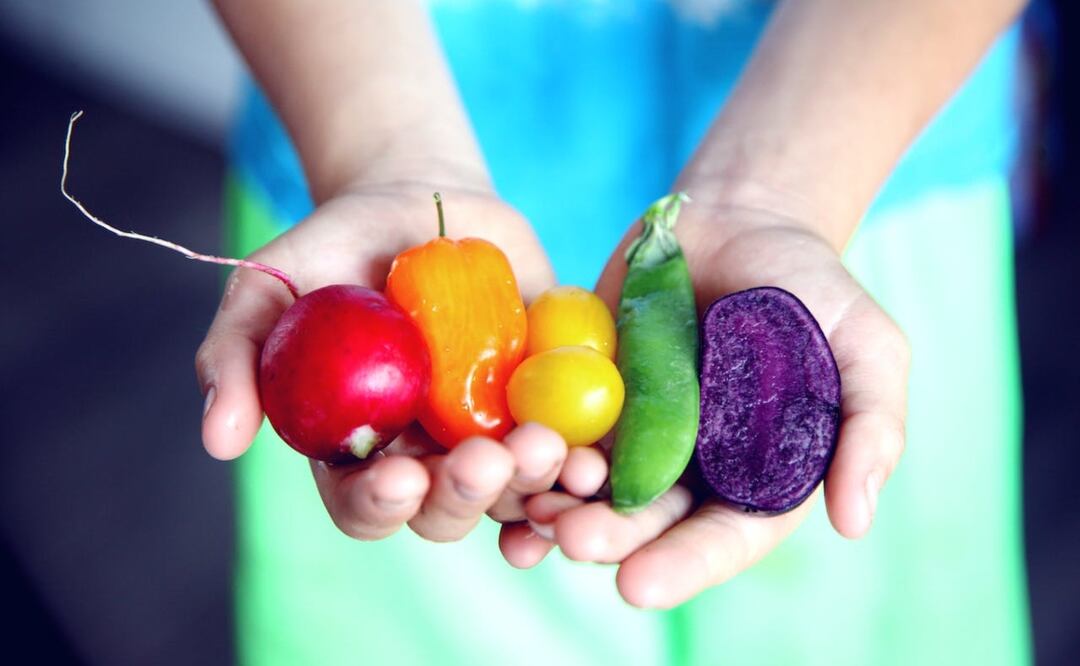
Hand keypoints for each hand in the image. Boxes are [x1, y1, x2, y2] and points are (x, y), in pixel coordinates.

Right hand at [195, 183, 567, 541]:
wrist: (424, 201)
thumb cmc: (337, 246)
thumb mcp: (271, 285)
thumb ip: (237, 354)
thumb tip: (219, 442)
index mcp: (358, 447)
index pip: (364, 504)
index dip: (380, 505)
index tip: (401, 475)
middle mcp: (427, 455)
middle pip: (447, 510)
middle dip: (467, 495)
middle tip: (487, 459)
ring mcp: (491, 432)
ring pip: (515, 491)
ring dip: (535, 484)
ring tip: (549, 448)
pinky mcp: (546, 403)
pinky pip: (571, 450)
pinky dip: (583, 466)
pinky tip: (596, 463)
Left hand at [502, 200, 910, 607]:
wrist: (739, 220)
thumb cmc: (812, 287)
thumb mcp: (866, 345)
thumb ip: (870, 425)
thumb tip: (854, 521)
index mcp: (755, 476)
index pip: (723, 537)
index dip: (684, 564)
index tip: (638, 585)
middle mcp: (689, 466)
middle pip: (646, 520)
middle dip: (608, 537)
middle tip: (572, 540)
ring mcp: (633, 429)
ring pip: (591, 486)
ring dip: (557, 505)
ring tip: (529, 511)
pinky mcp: (587, 390)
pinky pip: (553, 429)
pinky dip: (527, 452)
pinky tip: (497, 462)